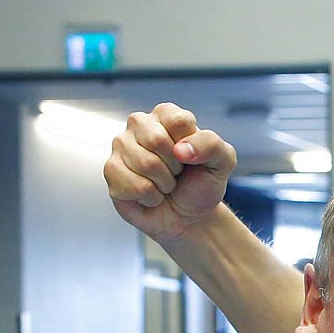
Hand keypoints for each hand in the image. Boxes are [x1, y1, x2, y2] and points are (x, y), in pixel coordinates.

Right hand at [104, 103, 237, 242]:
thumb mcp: (222, 162)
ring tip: (165, 185)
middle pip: (157, 140)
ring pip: (145, 164)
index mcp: (166, 115)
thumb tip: (181, 149)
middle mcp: (139, 124)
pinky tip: (151, 196)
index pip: (178, 121)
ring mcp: (121, 146)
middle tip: (177, 173)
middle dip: (175, 167)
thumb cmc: (201, 184)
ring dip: (164, 184)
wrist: (190, 217)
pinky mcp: (111, 171)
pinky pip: (133, 185)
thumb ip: (212, 145)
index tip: (192, 158)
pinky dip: (151, 197)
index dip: (191, 147)